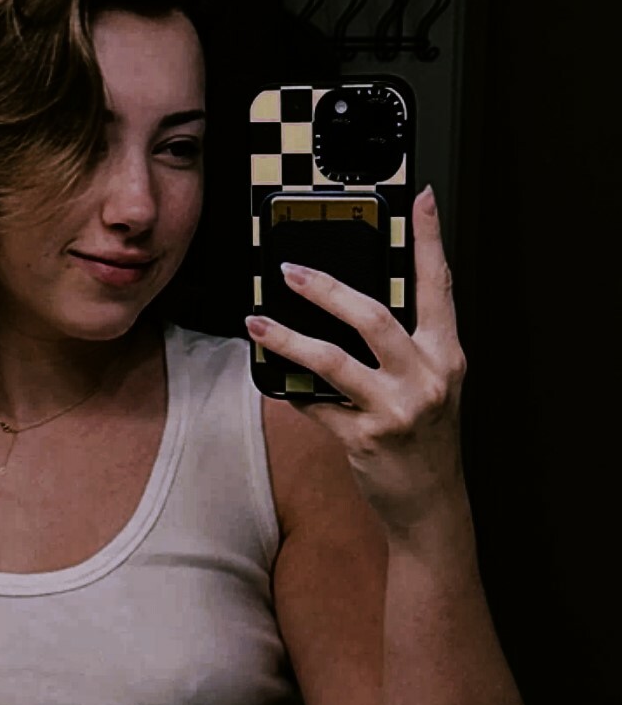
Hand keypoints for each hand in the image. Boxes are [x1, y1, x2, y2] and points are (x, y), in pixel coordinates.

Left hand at [245, 186, 467, 533]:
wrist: (431, 505)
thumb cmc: (426, 441)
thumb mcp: (431, 386)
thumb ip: (405, 348)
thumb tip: (351, 306)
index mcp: (445, 356)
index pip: (439, 287)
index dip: (431, 240)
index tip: (420, 199)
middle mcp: (426, 378)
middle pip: (373, 318)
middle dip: (327, 289)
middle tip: (290, 270)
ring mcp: (395, 409)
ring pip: (332, 361)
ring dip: (288, 339)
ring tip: (258, 322)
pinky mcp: (365, 438)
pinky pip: (314, 404)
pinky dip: (289, 390)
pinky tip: (270, 377)